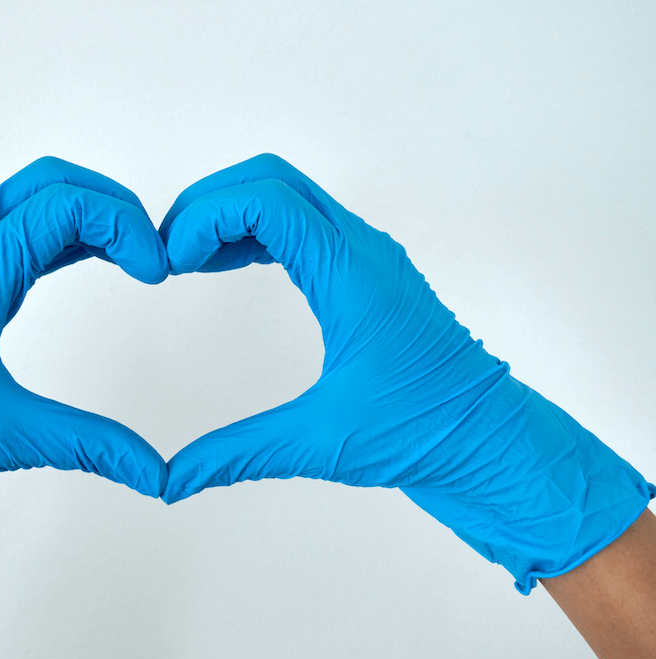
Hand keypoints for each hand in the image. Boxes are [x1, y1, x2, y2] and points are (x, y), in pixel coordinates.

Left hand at [0, 157, 169, 606]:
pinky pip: (9, 231)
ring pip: (26, 200)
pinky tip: (83, 262)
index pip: (65, 205)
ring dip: (82, 214)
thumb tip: (154, 471)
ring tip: (128, 255)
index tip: (157, 271)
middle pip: (48, 181)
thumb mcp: (7, 434)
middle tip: (149, 248)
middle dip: (109, 203)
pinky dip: (55, 235)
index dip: (125, 225)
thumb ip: (90, 446)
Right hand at [158, 153, 652, 592]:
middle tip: (167, 251)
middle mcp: (361, 250)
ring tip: (184, 258)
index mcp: (352, 275)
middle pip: (271, 178)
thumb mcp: (320, 443)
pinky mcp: (365, 272)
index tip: (170, 262)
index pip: (267, 200)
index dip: (205, 217)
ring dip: (230, 213)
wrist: (491, 441)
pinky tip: (222, 265)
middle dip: (209, 203)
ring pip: (286, 194)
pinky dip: (253, 232)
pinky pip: (300, 224)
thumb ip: (236, 454)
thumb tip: (171, 480)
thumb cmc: (426, 434)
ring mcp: (366, 256)